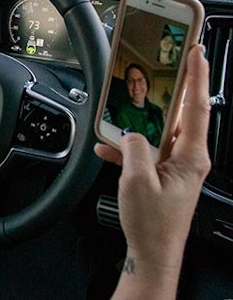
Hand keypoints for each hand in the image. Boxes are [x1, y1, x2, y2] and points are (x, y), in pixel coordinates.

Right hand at [95, 43, 210, 298]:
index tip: (197, 52)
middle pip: (182, 112)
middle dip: (173, 87)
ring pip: (160, 129)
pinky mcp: (162, 173)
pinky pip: (145, 148)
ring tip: (126, 106)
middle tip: (168, 62)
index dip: (197, 77)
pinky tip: (108, 147)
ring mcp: (176, 165)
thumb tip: (130, 131)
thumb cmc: (153, 224)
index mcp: (191, 157)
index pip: (198, 107)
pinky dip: (127, 144)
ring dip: (141, 119)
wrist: (152, 253)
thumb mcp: (137, 181)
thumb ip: (134, 147)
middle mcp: (188, 158)